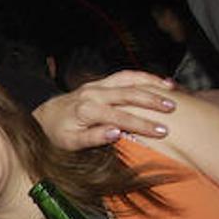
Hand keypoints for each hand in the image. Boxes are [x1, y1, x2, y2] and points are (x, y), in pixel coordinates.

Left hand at [33, 70, 175, 150]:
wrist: (45, 116)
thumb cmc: (58, 133)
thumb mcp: (70, 142)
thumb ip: (93, 138)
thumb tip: (116, 132)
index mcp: (87, 110)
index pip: (120, 117)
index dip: (143, 124)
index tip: (162, 131)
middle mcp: (93, 93)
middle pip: (128, 94)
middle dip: (152, 101)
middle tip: (173, 109)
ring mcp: (97, 85)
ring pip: (128, 79)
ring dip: (151, 83)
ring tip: (172, 90)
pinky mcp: (100, 82)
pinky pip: (124, 76)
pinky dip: (143, 77)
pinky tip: (160, 81)